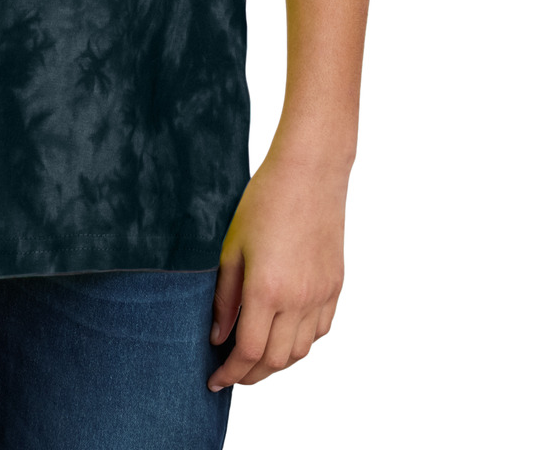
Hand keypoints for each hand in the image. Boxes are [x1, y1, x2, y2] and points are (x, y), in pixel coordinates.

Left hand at [207, 150, 346, 390]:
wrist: (310, 172)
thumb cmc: (264, 201)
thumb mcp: (232, 246)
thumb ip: (225, 297)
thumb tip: (218, 336)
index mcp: (267, 289)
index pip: (249, 352)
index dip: (230, 373)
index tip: (215, 380)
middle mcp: (298, 299)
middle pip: (276, 360)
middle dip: (251, 374)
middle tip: (231, 373)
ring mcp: (321, 294)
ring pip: (301, 352)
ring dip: (277, 362)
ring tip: (255, 357)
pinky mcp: (336, 286)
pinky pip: (320, 331)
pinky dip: (301, 343)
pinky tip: (284, 334)